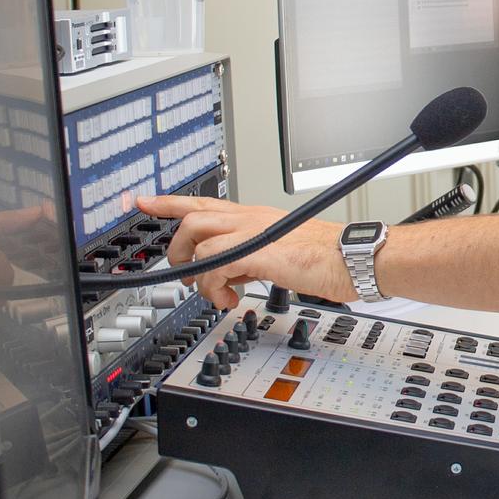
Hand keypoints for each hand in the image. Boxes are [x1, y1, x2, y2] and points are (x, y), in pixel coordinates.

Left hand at [137, 195, 355, 309]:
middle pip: (192, 217)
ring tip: (211, 291)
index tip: (144, 202)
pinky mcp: (260, 250)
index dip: (169, 202)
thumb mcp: (277, 255)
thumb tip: (227, 275)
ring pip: (199, 237)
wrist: (353, 259)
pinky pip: (215, 263)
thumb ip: (248, 260)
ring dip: (195, 271)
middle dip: (178, 249)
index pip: (204, 202)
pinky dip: (212, 285)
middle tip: (185, 273)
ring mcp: (254, 232)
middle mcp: (251, 218)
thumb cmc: (327, 258)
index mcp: (254, 217)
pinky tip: (228, 297)